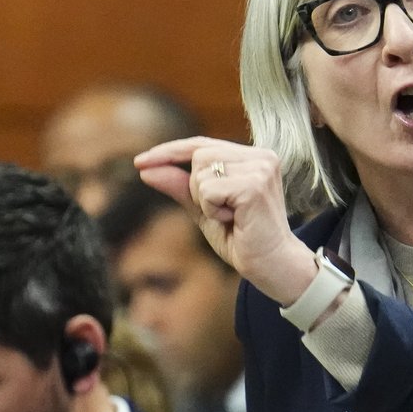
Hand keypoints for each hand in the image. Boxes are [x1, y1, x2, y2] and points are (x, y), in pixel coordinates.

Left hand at [135, 138, 315, 304]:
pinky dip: (212, 209)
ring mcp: (261, 168)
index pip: (202, 144)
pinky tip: (235, 220)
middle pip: (198, 155)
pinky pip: (209, 190)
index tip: (139, 162)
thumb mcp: (204, 209)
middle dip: (196, 188)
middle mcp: (261, 156)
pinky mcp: (255, 185)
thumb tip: (145, 169)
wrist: (272, 267)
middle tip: (222, 212)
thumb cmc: (244, 240)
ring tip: (231, 217)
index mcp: (253, 157)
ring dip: (205, 201)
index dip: (169, 152)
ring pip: (201, 172)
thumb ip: (179, 187)